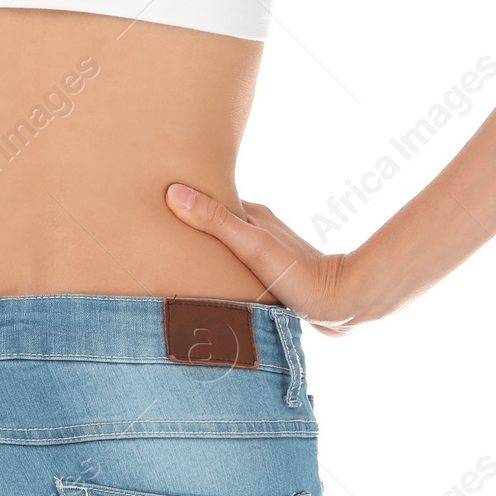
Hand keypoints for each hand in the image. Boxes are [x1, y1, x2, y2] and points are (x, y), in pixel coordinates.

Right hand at [165, 183, 380, 335]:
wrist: (342, 303)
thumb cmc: (298, 274)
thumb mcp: (251, 246)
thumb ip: (215, 221)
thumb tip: (174, 193)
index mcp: (251, 215)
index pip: (208, 200)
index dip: (182, 198)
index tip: (153, 196)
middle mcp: (258, 227)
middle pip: (215, 220)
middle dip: (190, 222)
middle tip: (155, 227)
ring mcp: (265, 249)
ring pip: (227, 241)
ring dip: (205, 245)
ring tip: (175, 254)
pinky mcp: (271, 272)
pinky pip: (237, 261)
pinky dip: (221, 264)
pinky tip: (211, 279)